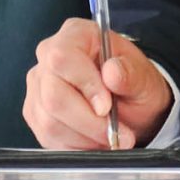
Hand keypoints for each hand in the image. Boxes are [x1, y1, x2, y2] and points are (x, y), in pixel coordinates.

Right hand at [24, 19, 171, 148]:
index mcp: (76, 35)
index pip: (62, 57)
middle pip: (54, 95)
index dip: (84, 85)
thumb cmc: (133, 84)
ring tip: (110, 137)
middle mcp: (49, 56)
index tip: (107, 107)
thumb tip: (113, 72)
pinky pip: (48, 137)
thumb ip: (131, 74)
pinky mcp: (35, 113)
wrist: (130, 105)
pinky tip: (94, 140)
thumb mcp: (144, 78)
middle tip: (117, 134)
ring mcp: (38, 86)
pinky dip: (76, 145)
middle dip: (89, 122)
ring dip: (85, 137)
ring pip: (50, 122)